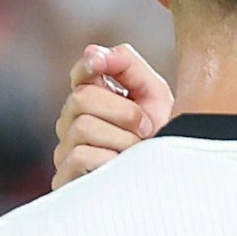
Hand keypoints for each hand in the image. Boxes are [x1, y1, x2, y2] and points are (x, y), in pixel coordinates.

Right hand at [52, 42, 173, 188]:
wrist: (172, 184)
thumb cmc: (162, 141)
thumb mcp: (154, 96)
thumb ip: (127, 66)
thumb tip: (92, 51)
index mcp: (92, 101)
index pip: (81, 73)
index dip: (91, 64)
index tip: (102, 64)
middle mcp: (72, 123)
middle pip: (82, 98)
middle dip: (125, 112)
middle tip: (146, 130)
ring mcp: (65, 152)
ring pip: (83, 127)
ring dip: (123, 140)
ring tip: (137, 155)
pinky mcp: (64, 179)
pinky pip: (80, 156)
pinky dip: (110, 160)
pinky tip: (122, 170)